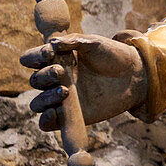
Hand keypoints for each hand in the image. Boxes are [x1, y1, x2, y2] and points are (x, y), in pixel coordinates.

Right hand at [20, 33, 147, 129]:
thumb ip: (74, 41)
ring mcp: (61, 99)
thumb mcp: (95, 43)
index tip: (48, 53)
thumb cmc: (113, 55)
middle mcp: (55, 79)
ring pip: (38, 103)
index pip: (31, 59)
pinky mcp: (69, 116)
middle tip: (61, 71)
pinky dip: (46, 120)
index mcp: (56, 59)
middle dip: (44, 76)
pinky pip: (47, 124)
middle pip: (35, 81)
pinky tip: (54, 112)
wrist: (134, 76)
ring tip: (65, 91)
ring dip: (45, 98)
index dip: (34, 56)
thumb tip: (52, 43)